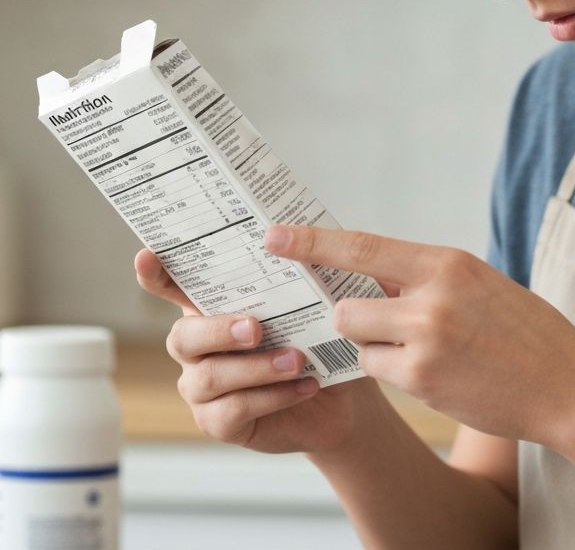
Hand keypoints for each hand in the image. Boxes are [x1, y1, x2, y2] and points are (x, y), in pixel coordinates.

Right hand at [134, 249, 377, 453]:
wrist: (337, 401)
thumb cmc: (315, 343)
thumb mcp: (308, 309)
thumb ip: (292, 283)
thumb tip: (298, 244)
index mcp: (212, 309)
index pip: (173, 287)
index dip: (155, 274)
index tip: (145, 254)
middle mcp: (197, 348)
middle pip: (182, 336)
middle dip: (217, 330)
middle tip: (256, 328)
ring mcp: (201, 388)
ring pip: (210, 377)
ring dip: (256, 367)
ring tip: (297, 360)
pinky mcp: (217, 422)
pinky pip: (234, 409)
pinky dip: (273, 396)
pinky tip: (305, 385)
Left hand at [264, 226, 574, 446]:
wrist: (565, 383)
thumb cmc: (523, 331)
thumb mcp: (478, 284)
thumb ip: (426, 278)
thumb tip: (370, 277)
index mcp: (446, 262)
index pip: (362, 246)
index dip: (312, 242)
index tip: (275, 236)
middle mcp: (432, 295)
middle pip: (347, 305)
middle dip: (351, 318)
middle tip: (380, 325)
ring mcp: (426, 340)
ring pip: (359, 341)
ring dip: (374, 348)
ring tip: (421, 352)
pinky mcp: (422, 381)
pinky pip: (379, 372)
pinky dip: (394, 373)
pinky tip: (436, 374)